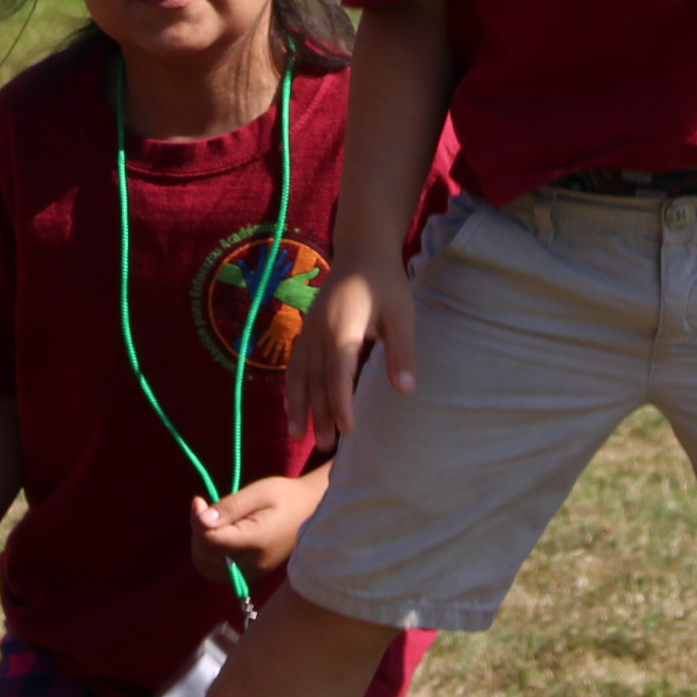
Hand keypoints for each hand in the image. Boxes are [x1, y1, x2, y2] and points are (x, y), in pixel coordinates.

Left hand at [191, 471, 328, 583]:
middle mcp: (252, 565)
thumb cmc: (286, 496)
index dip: (197, 521)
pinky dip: (210, 553)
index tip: (199, 500)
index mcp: (255, 543)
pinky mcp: (250, 573)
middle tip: (204, 507)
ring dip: (201, 544)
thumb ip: (229, 508)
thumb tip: (202, 520)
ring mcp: (251, 572)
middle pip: (204, 557)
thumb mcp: (258, 493)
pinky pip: (217, 569)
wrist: (311, 511)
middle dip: (197, 532)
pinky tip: (218, 533)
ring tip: (211, 520)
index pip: (211, 542)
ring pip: (207, 567)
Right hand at [289, 256, 413, 439]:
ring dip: (298, 405)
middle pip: (316, 379)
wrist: (361, 250)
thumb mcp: (401, 315)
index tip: (347, 431)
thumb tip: (405, 390)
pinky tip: (291, 405)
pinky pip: (294, 362)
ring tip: (297, 435)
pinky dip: (291, 386)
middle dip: (319, 414)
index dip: (341, 403)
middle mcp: (319, 331)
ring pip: (299, 373)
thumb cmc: (385, 282)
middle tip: (325, 447)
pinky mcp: (305, 327)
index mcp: (343, 328)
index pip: (338, 374)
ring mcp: (308, 328)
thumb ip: (401, 352)